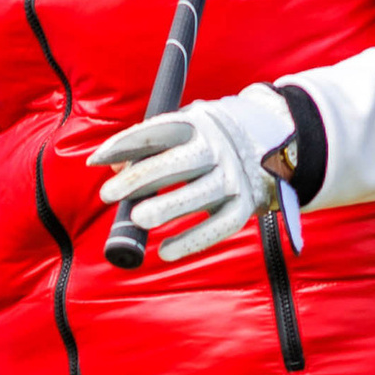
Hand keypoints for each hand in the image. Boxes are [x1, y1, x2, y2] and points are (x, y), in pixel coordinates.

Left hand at [91, 85, 297, 265]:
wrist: (278, 141)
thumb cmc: (213, 138)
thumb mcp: (187, 128)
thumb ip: (150, 145)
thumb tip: (112, 167)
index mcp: (199, 124)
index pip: (157, 132)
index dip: (124, 145)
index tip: (95, 161)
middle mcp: (219, 149)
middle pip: (176, 164)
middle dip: (139, 179)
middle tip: (109, 195)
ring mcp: (234, 177)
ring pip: (198, 195)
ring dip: (167, 208)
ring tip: (138, 219)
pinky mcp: (246, 205)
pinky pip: (218, 226)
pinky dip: (193, 240)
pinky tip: (166, 251)